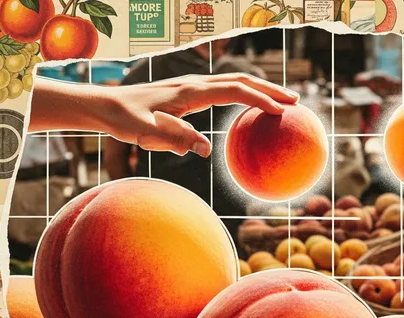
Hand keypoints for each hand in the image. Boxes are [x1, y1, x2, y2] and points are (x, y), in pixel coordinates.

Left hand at [30, 73, 298, 156]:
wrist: (108, 104)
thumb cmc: (125, 121)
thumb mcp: (145, 134)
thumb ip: (173, 139)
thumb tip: (204, 149)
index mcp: (190, 92)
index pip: (232, 90)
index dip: (258, 99)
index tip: (279, 111)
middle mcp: (195, 84)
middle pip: (241, 81)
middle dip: (270, 90)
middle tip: (296, 102)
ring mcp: (194, 87)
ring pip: (235, 83)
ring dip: (261, 90)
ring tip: (284, 104)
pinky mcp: (191, 93)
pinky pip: (225, 91)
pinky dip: (246, 95)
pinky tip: (252, 111)